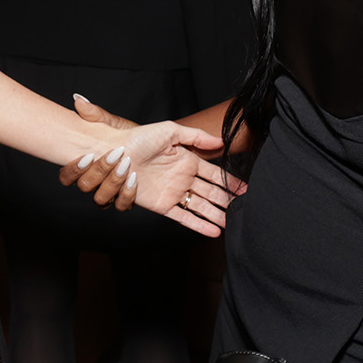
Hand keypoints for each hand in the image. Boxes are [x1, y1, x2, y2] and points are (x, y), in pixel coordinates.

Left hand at [59, 99, 245, 236]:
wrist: (116, 152)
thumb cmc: (140, 138)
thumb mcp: (170, 131)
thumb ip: (196, 137)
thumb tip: (219, 140)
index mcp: (188, 160)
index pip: (215, 174)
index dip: (230, 182)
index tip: (245, 190)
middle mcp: (183, 178)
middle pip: (211, 193)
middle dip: (228, 202)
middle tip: (244, 210)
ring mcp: (174, 192)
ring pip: (201, 207)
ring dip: (216, 216)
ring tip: (232, 224)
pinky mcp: (162, 205)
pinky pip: (184, 217)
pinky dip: (198, 225)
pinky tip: (212, 231)